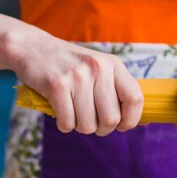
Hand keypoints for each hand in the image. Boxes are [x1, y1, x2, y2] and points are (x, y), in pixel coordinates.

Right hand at [5, 28, 142, 135]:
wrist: (32, 48)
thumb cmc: (71, 67)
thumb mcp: (99, 70)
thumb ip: (119, 92)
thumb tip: (144, 123)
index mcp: (113, 65)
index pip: (136, 99)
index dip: (130, 120)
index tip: (121, 126)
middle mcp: (98, 68)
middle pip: (111, 119)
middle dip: (101, 129)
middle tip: (91, 121)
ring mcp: (77, 76)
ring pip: (88, 125)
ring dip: (80, 127)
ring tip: (74, 113)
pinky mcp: (56, 85)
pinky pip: (67, 123)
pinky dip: (64, 125)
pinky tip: (60, 112)